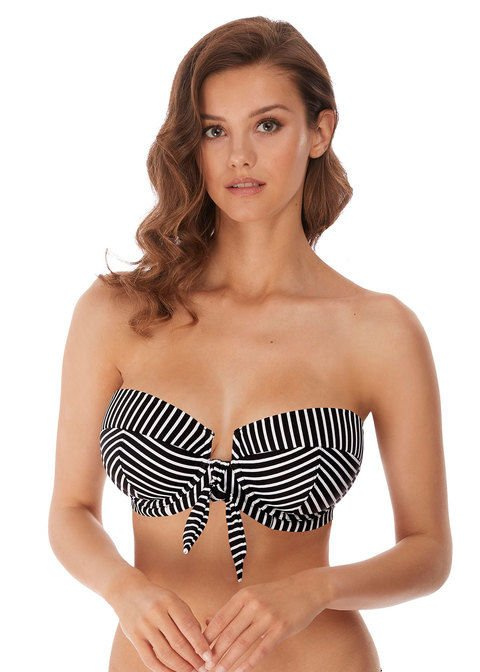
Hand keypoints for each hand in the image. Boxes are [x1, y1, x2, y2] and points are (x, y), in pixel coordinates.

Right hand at [109, 573, 212, 671]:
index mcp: (169, 601)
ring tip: (190, 671)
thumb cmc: (158, 598)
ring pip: (164, 653)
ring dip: (180, 666)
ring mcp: (143, 626)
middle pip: (177, 642)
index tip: (209, 656)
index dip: (200, 644)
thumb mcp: (174, 600)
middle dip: (192, 658)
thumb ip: (187, 619)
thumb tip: (201, 644)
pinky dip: (162, 669)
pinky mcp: (134, 637)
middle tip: (203, 668)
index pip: (188, 626)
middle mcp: (155, 613)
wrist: (128, 591)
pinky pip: (149, 659)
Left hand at [201, 570, 326, 671]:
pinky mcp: (281, 628)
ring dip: (229, 660)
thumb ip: (233, 608)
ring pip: (242, 643)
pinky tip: (240, 671)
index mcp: (243, 595)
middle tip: (205, 667)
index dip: (207, 638)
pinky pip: (262, 649)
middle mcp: (253, 604)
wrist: (306, 589)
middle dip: (215, 653)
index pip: (219, 620)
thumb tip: (207, 621)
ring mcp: (268, 616)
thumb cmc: (275, 594)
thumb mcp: (253, 594)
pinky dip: (249, 662)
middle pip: (228, 633)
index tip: (198, 652)